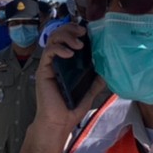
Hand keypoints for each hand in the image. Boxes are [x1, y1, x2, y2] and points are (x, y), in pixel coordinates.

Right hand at [31, 23, 101, 137]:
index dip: (76, 31)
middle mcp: (56, 61)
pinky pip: (49, 52)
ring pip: (52, 39)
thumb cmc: (70, 109)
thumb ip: (96, 81)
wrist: (58, 123)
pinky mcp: (43, 70)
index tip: (88, 31)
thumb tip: (108, 71)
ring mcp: (49, 65)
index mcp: (66, 64)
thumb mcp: (88, 92)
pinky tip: (69, 54)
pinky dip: (59, 49)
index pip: (68, 39)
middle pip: (59, 34)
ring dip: (66, 36)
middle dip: (70, 29)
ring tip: (78, 44)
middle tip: (82, 32)